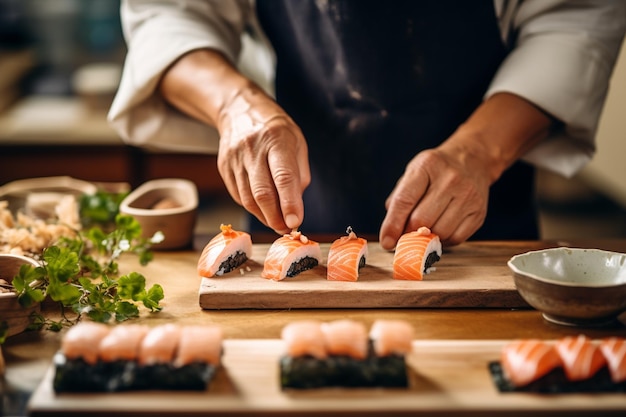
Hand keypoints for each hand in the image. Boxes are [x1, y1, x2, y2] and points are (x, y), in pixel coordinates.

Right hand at [158, 49, 309, 233]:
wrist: (239, 110)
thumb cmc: (276, 129)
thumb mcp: (297, 143)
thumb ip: (299, 175)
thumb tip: (296, 207)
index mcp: (276, 139)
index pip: (283, 177)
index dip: (290, 203)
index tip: (296, 222)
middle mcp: (252, 149)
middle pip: (262, 192)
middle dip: (276, 217)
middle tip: (287, 229)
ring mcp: (234, 158)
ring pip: (248, 198)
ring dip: (264, 217)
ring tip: (277, 223)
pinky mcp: (224, 167)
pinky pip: (239, 195)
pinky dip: (253, 208)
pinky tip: (263, 209)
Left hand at [379, 141, 491, 248]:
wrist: (473, 161)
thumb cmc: (436, 171)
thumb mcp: (413, 172)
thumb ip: (399, 199)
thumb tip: (390, 233)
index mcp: (428, 165)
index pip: (405, 200)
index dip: (392, 224)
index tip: (386, 242)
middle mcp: (450, 179)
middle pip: (421, 220)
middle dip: (408, 233)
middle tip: (403, 236)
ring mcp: (468, 196)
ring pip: (439, 232)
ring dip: (426, 238)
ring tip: (423, 231)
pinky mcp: (479, 212)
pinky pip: (456, 238)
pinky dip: (443, 241)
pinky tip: (439, 231)